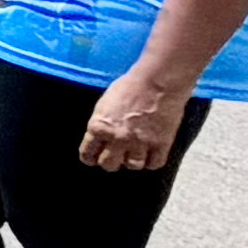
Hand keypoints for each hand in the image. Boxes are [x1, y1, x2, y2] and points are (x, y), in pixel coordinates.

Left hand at [77, 64, 191, 171]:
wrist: (157, 81)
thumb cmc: (129, 86)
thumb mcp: (104, 104)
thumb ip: (101, 123)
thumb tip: (100, 135)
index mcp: (99, 127)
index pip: (87, 154)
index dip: (90, 157)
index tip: (93, 158)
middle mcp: (117, 139)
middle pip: (108, 165)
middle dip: (111, 162)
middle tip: (116, 155)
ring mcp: (139, 143)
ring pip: (132, 166)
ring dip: (132, 161)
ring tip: (135, 153)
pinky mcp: (160, 144)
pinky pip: (154, 164)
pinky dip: (152, 161)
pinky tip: (151, 154)